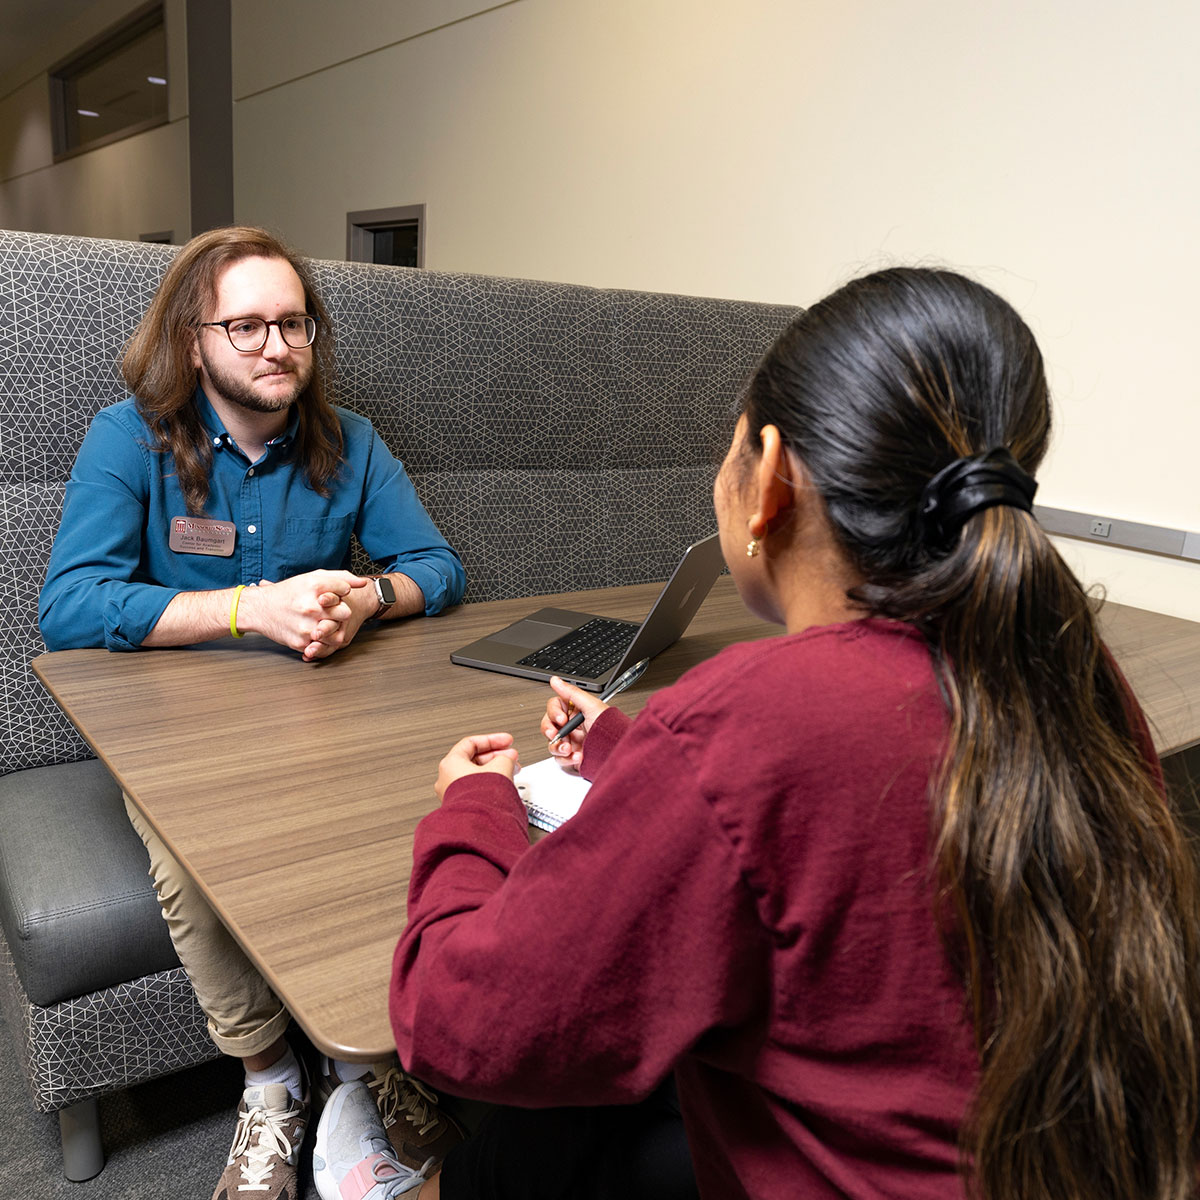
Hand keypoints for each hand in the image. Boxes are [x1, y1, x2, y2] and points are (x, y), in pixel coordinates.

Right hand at [237, 571, 370, 659]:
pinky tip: (315, 631)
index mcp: (315, 586)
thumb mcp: (313, 578)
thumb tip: (363, 583)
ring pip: (337, 633)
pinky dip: (322, 641)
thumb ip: (340, 578)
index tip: (335, 594)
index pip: (345, 589)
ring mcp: (306, 626)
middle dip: (341, 612)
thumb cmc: (290, 592)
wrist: (260, 608)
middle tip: (331, 611)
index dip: (343, 592)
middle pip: (345, 613)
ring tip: (324, 622)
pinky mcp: (301, 642)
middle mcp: (311, 606)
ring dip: (334, 629)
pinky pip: (323, 646)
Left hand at [436, 733, 519, 800]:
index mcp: (450, 764)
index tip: (506, 741)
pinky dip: (489, 784)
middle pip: (474, 760)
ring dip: (495, 770)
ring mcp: (453, 793)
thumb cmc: (481, 798)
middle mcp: (447, 778)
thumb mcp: (500, 766)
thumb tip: (508, 760)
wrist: (480, 823)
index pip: (471, 743)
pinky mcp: (462, 805)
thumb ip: (505, 757)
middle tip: (511, 757)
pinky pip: (476, 789)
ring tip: (510, 771)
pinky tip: (501, 786)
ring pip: (476, 775)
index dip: (493, 740)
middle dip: (496, 756)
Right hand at [540, 676, 607, 770]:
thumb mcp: (592, 706)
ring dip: (558, 747)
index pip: (554, 708)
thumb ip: (571, 692)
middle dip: (550, 730)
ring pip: (552, 743)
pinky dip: (567, 759)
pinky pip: (560, 759)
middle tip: (556, 734)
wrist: (618, 751)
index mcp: (575, 711)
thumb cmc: (610, 728)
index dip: (554, 713)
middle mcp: (572, 726)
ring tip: (570, 749)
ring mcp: (571, 742)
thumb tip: (556, 680)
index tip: (562, 719)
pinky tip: (578, 756)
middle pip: (548, 725)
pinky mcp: (572, 757)